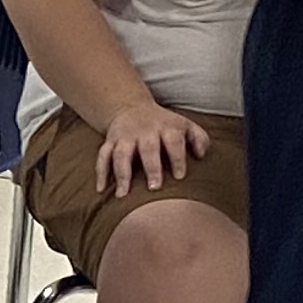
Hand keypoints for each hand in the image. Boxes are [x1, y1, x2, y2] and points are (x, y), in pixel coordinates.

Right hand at [91, 101, 208, 198]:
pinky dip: (101, 172)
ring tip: (123, 194)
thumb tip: (201, 155)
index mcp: (166, 127)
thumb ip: (199, 138)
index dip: (177, 158)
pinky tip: (101, 190)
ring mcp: (125, 137)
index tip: (179, 177)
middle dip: (151, 167)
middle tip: (154, 188)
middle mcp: (144, 131)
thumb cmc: (164, 124)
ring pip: (121, 154)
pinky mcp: (110, 141)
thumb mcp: (185, 125)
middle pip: (148, 148)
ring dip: (122, 174)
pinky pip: (102, 156)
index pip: (174, 141)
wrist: (131, 107)